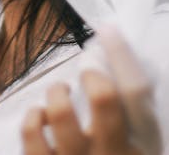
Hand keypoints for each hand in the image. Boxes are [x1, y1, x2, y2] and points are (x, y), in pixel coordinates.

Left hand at [21, 29, 161, 154]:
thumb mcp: (135, 149)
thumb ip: (131, 118)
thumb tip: (119, 62)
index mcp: (142, 150)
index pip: (137, 94)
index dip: (122, 56)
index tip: (108, 30)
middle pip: (105, 98)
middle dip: (93, 74)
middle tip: (87, 72)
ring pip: (61, 111)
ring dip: (57, 93)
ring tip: (60, 96)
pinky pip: (31, 130)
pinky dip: (32, 115)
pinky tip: (40, 119)